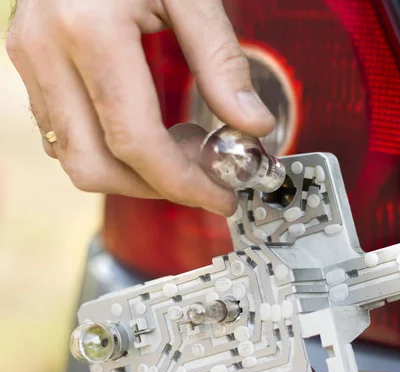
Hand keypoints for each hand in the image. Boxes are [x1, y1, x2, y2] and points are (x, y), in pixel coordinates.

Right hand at [6, 0, 274, 215]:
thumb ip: (222, 62)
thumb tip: (253, 126)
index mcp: (89, 29)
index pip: (136, 142)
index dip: (183, 182)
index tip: (222, 195)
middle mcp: (45, 50)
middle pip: (95, 165)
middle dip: (156, 189)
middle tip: (207, 180)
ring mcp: (28, 58)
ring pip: (74, 156)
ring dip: (134, 174)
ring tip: (186, 151)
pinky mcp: (30, 62)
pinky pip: (65, 131)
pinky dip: (111, 149)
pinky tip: (151, 133)